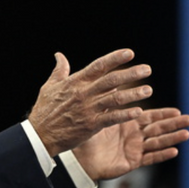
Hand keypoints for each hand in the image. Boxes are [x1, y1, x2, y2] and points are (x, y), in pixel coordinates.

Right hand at [27, 50, 153, 157]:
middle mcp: (84, 93)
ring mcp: (88, 109)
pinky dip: (125, 114)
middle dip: (131, 73)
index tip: (130, 53)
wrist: (40, 135)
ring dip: (133, 94)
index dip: (115, 58)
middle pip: (111, 80)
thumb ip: (59, 70)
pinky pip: (112, 118)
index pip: (99, 66)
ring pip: (115, 98)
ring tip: (148, 90)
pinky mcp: (91, 125)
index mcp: (76, 82)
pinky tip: (138, 112)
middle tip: (147, 69)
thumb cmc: (44, 110)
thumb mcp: (49, 86)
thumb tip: (59, 55)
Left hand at [72, 107, 188, 180]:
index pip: (149, 117)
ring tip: (186, 133)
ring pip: (157, 143)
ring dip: (172, 138)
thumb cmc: (86, 137)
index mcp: (127, 124)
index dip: (163, 114)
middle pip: (157, 129)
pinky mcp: (131, 162)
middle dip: (174, 124)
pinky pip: (149, 158)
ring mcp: (134, 150)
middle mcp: (133, 136)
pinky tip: (174, 151)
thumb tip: (111, 83)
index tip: (177, 110)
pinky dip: (161, 155)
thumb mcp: (99, 116)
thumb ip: (107, 101)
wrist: (79, 158)